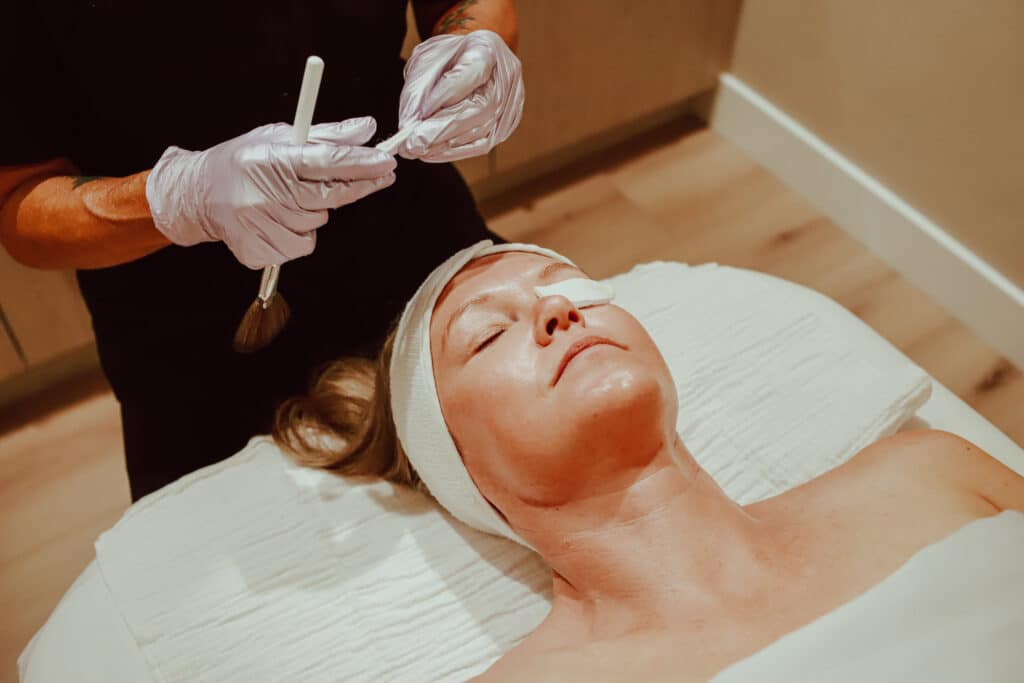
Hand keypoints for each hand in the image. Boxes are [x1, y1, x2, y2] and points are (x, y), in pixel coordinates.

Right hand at [145, 117, 395, 268]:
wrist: (197, 195)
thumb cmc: (243, 162)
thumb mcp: (280, 137)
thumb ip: (327, 136)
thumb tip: (368, 129)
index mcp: (273, 159)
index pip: (326, 162)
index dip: (361, 164)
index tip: (388, 164)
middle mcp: (267, 193)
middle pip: (330, 198)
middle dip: (355, 187)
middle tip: (374, 176)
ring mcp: (262, 225)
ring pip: (316, 225)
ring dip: (313, 213)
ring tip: (287, 200)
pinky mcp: (259, 250)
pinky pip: (300, 247)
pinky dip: (297, 236)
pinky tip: (276, 220)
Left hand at [397, 30, 523, 162]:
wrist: (470, 59)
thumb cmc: (448, 58)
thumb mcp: (426, 61)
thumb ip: (419, 89)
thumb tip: (409, 126)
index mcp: (487, 50)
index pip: (472, 73)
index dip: (446, 95)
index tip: (420, 114)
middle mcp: (506, 77)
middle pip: (480, 108)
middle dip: (442, 129)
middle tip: (413, 142)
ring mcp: (510, 104)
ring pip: (482, 131)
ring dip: (446, 144)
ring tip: (418, 149)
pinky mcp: (505, 126)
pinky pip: (482, 144)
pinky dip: (455, 151)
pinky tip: (433, 153)